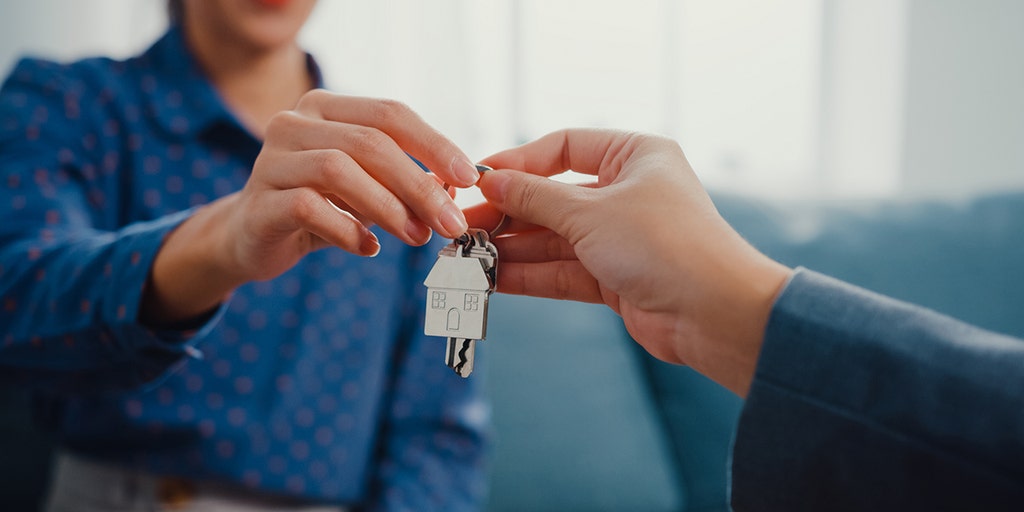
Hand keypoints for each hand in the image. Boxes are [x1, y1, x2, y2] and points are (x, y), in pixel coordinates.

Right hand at [224, 90, 477, 280]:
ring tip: (417, 237)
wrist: (250, 238)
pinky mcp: (258, 202)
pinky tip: (367, 248)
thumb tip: (454, 189)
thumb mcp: (367, 189)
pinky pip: (309, 208)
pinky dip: (347, 230)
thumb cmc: (319, 207)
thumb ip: (405, 182)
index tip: (469, 177)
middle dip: (419, 185)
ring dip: (388, 207)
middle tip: (450, 222)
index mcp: (325, 108)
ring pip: (339, 170)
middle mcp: (293, 123)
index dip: (434, 144)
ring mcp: (270, 160)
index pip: (390, 114)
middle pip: (370, 143)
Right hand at [467, 129, 790, 394]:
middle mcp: (627, 192)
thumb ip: (535, 197)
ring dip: (511, 248)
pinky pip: (561, 270)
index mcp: (633, 156)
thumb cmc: (663, 244)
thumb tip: (490, 182)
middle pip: (552, 197)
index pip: (563, 147)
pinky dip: (528, 275)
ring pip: (553, 238)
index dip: (518, 163)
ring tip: (466, 257)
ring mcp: (620, 237)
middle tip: (461, 225)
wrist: (714, 314)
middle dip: (507, 214)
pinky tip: (491, 279)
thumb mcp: (590, 211)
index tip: (476, 178)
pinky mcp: (615, 277)